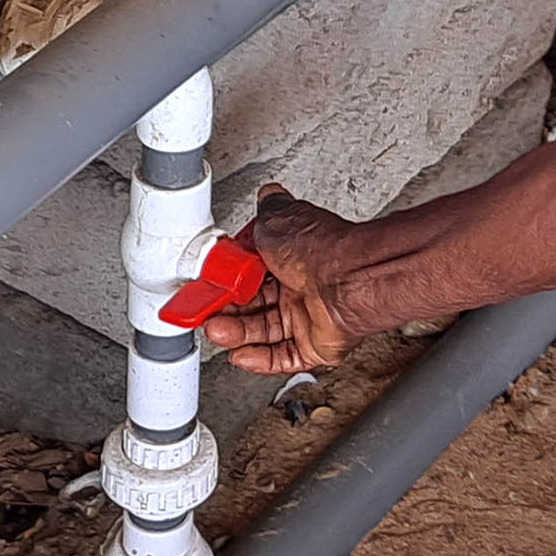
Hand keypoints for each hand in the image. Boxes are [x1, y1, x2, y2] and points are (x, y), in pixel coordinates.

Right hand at [200, 187, 372, 374]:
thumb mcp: (280, 218)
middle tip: (207, 313)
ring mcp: (308, 318)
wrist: (349, 281)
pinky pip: (283, 358)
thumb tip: (268, 196)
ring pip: (263, 333)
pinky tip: (241, 355)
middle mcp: (300, 288)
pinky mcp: (315, 346)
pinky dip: (260, 359)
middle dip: (226, 312)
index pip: (249, 275)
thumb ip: (268, 211)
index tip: (209, 287)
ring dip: (236, 335)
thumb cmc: (322, 250)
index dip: (227, 283)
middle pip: (252, 307)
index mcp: (290, 260)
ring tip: (217, 332)